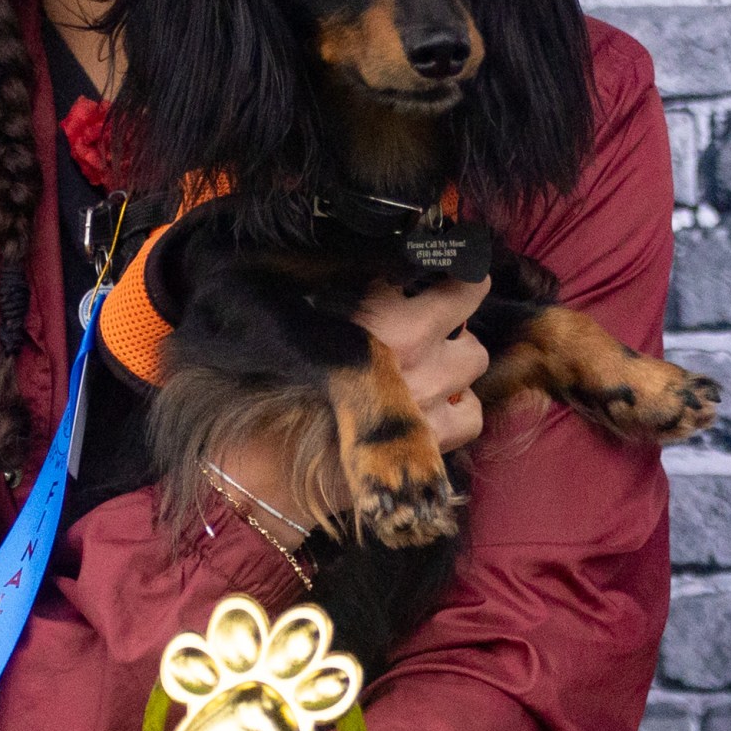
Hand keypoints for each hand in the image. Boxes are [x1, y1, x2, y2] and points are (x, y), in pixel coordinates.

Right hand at [214, 278, 490, 535]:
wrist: (258, 473)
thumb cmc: (257, 391)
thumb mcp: (284, 319)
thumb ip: (326, 283)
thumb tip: (362, 257)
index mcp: (371, 306)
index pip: (431, 260)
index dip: (437, 257)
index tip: (432, 258)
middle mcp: (408, 344)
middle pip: (464, 301)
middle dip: (452, 300)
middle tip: (432, 306)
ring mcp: (428, 393)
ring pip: (473, 357)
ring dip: (454, 356)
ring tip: (427, 363)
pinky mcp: (432, 441)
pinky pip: (472, 412)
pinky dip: (459, 408)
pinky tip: (433, 407)